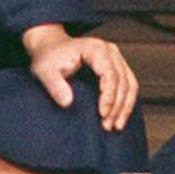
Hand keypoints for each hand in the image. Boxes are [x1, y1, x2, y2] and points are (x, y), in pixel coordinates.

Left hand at [22, 24, 138, 130]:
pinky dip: (127, 102)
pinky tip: (120, 117)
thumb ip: (54, 86)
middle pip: (122, 80)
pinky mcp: (117, 65)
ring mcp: (115, 57)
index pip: (109, 73)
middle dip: (117, 106)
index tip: (102, 114)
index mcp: (94, 49)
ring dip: (125, 106)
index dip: (108, 96)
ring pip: (130, 83)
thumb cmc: (49, 58)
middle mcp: (109, 50)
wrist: (51, 48)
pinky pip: (129, 84)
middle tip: (107, 125)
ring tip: (116, 125)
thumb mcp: (44, 71)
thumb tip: (67, 102)